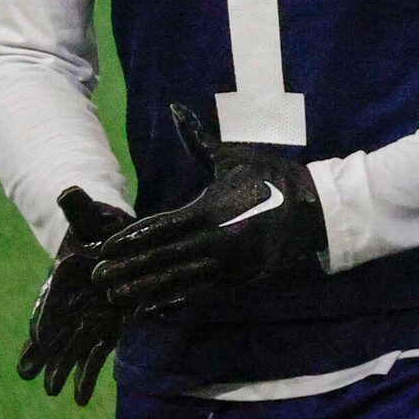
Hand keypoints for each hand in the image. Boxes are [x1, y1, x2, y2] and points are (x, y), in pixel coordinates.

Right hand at [17, 188, 135, 406]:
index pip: (51, 301)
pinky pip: (96, 355)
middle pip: (56, 332)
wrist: (111, 242)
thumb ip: (79, 208)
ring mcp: (87, 319)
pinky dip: (88, 376)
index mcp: (64, 279)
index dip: (46, 318)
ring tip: (52, 393)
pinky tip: (80, 400)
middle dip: (46, 354)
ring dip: (63, 370)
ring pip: (72, 349)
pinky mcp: (106, 328)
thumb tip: (70, 190)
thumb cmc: (97, 229)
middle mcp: (71, 304)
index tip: (37, 336)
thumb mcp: (90, 217)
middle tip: (30, 377)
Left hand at [91, 105, 326, 316]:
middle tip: (98, 279)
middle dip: (129, 269)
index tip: (105, 248)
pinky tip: (154, 310)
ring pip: (179, 281)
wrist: (320, 211)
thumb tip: (174, 109)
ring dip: (146, 291)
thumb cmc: (275, 179)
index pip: (160, 227)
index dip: (130, 239)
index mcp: (211, 210)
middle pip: (163, 258)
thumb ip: (198, 140)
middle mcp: (216, 240)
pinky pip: (202, 294)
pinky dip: (176, 303)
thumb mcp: (235, 157)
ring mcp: (229, 264)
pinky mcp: (242, 279)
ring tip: (117, 298)